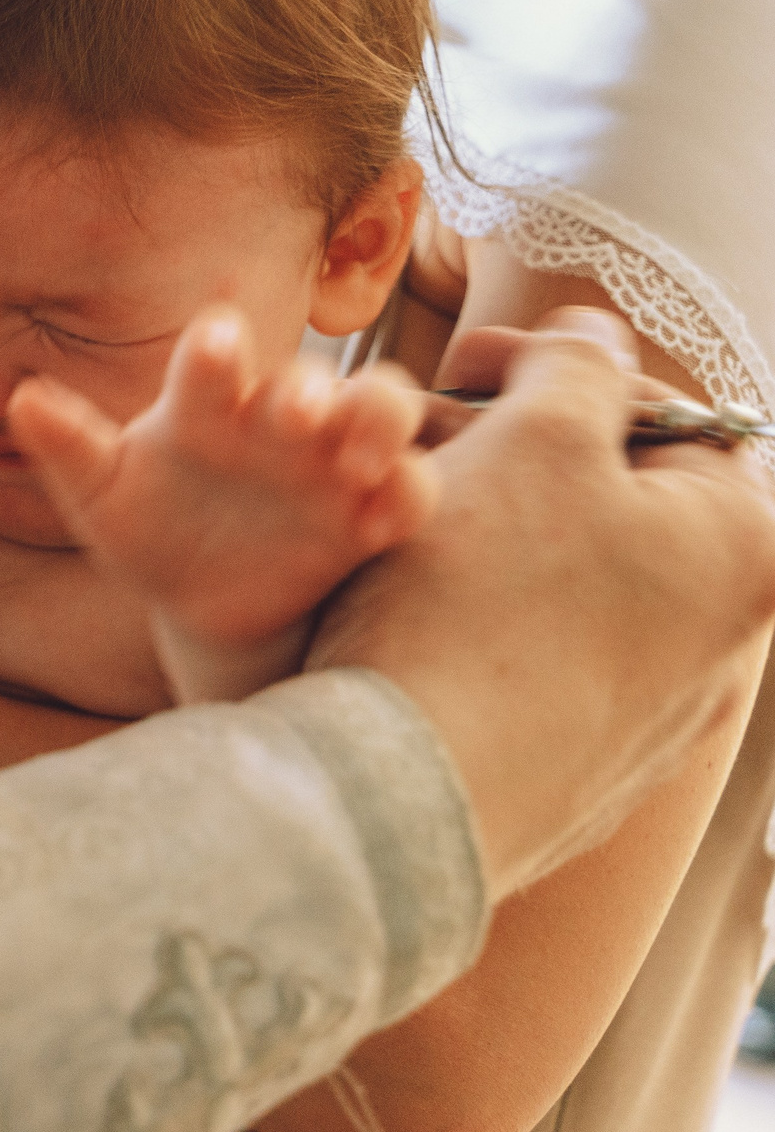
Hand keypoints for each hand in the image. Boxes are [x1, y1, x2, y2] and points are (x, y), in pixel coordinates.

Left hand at [11, 307, 434, 646]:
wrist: (194, 597)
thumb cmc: (144, 525)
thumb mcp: (101, 493)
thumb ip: (68, 446)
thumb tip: (21, 401)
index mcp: (205, 404)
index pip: (213, 358)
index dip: (217, 347)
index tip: (215, 340)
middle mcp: (275, 420)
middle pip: (316, 378)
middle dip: (314, 389)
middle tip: (296, 413)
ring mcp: (329, 463)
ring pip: (383, 412)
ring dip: (378, 423)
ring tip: (355, 458)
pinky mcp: (368, 515)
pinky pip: (410, 493)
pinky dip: (407, 496)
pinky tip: (381, 518)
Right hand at [315, 308, 774, 898]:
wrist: (406, 795)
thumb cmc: (482, 600)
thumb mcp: (534, 438)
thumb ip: (579, 366)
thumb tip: (596, 336)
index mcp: (748, 549)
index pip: (672, 418)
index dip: (558, 371)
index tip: (461, 366)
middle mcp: (728, 645)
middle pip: (616, 503)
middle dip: (512, 453)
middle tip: (414, 441)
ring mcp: (658, 725)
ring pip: (570, 583)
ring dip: (488, 531)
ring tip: (392, 522)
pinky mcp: (581, 780)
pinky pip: (536, 665)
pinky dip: (478, 619)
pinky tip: (404, 615)